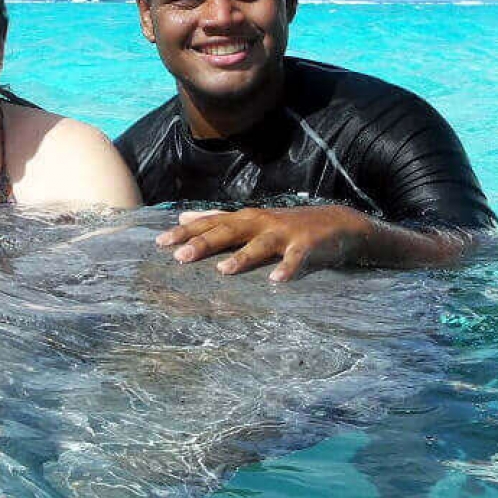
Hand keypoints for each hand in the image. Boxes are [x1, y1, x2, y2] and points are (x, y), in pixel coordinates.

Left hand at [156, 204, 373, 281]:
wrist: (337, 224)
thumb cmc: (286, 226)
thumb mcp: (250, 220)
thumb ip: (217, 219)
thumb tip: (184, 216)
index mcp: (245, 219)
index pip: (210, 223)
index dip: (185, 232)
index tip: (159, 242)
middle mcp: (261, 223)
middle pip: (228, 231)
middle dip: (204, 242)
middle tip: (179, 256)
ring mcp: (284, 234)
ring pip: (259, 244)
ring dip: (242, 257)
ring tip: (224, 271)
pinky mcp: (306, 246)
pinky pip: (296, 259)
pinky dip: (287, 268)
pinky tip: (276, 280)